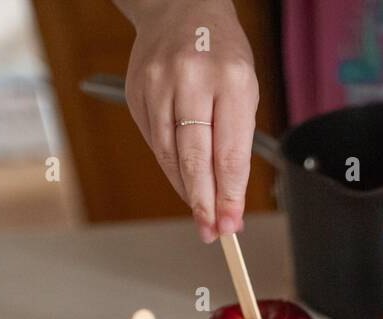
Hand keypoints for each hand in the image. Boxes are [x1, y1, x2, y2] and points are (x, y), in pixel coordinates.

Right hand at [119, 0, 258, 241]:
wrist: (181, 7)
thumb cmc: (222, 52)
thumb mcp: (245, 88)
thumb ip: (237, 141)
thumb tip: (229, 196)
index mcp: (232, 79)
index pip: (230, 154)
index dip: (229, 196)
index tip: (231, 224)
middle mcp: (192, 80)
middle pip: (195, 158)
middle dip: (204, 203)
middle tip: (211, 231)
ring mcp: (159, 84)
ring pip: (169, 154)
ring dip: (186, 190)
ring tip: (199, 212)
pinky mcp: (137, 91)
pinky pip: (153, 141)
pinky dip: (169, 166)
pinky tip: (182, 180)